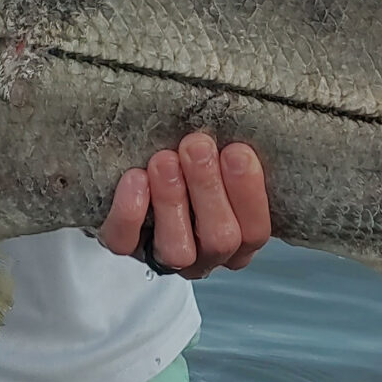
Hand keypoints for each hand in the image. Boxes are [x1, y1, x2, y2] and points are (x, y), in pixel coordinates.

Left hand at [98, 132, 270, 279]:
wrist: (139, 176)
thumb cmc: (190, 166)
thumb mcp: (221, 162)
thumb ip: (229, 156)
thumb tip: (236, 125)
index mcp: (240, 237)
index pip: (255, 230)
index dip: (249, 193)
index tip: (237, 151)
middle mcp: (206, 253)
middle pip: (220, 239)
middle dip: (208, 188)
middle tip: (196, 147)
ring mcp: (166, 256)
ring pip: (176, 249)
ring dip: (171, 201)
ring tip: (164, 161)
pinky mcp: (128, 248)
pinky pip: (126, 242)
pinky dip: (130, 212)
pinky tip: (135, 178)